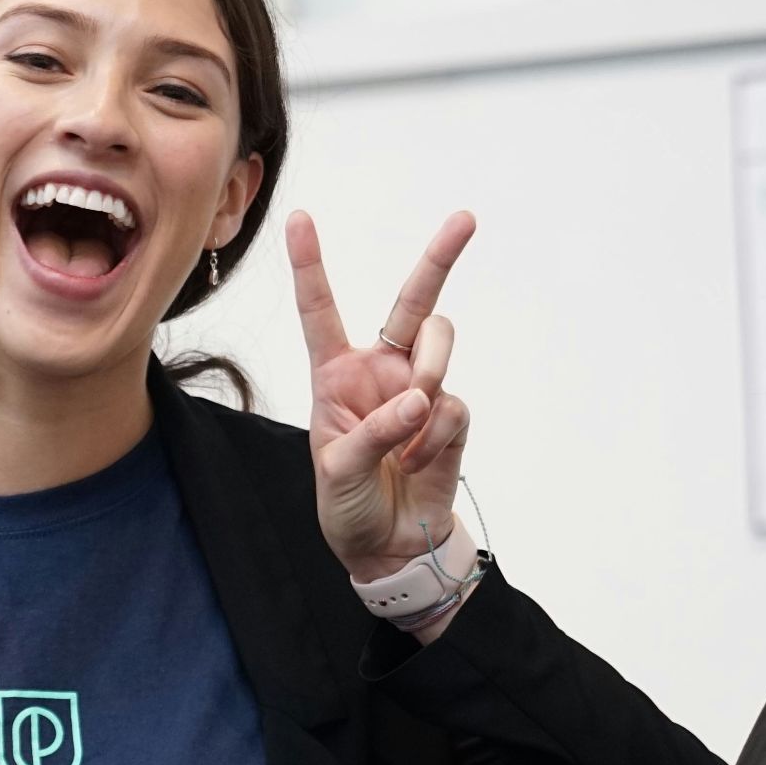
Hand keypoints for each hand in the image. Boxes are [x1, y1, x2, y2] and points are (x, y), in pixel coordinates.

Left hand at [285, 209, 474, 584]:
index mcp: (335, 374)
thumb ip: (375, 432)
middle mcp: (380, 371)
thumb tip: (422, 400)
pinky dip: (435, 436)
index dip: (311, 265)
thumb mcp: (338, 471)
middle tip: (465, 219)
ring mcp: (419, 389)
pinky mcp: (450, 416)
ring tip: (415, 418)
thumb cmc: (347, 504)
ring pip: (439, 344)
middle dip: (439, 257)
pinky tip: (418, 462)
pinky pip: (453, 404)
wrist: (388, 546)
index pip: (321, 310)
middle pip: (413, 302)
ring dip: (430, 372)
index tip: (300, 218)